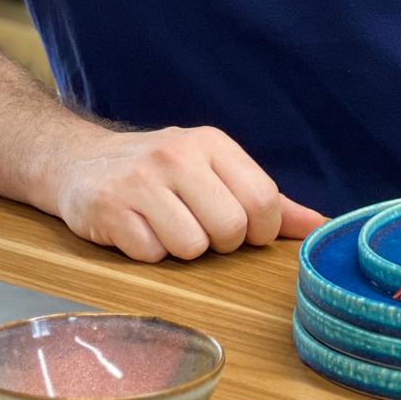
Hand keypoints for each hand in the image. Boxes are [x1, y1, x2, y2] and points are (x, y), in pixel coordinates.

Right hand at [53, 124, 326, 261]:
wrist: (79, 162)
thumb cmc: (160, 172)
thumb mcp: (215, 170)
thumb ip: (268, 200)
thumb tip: (321, 227)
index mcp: (212, 143)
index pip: (263, 200)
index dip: (256, 230)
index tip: (238, 228)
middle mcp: (177, 155)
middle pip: (230, 228)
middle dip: (218, 242)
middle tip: (196, 226)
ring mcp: (141, 181)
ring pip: (191, 247)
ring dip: (181, 250)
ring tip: (164, 225)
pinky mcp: (109, 209)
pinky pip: (151, 256)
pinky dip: (148, 254)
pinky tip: (137, 230)